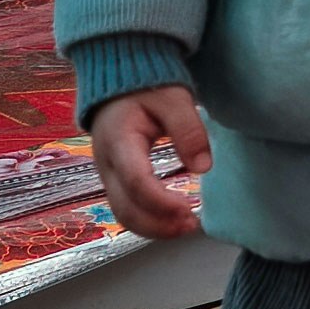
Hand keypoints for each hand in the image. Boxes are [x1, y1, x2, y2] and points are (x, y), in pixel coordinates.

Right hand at [90, 85, 209, 235]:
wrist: (118, 81)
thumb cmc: (146, 87)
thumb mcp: (172, 98)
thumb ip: (188, 129)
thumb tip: (203, 168)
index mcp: (118, 140)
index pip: (136, 181)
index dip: (162, 201)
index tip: (189, 208)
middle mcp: (106, 163)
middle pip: (125, 208)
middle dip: (158, 224)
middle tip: (192, 225)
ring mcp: (107, 173)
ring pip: (123, 214)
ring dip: (154, 227)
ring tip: (186, 227)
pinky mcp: (114, 179)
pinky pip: (126, 208)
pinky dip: (149, 220)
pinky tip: (173, 220)